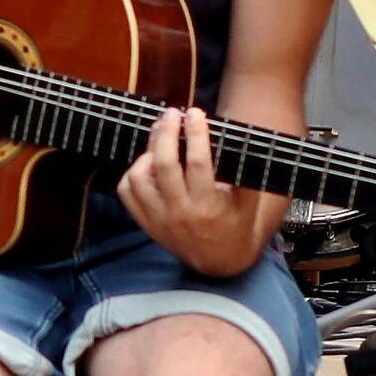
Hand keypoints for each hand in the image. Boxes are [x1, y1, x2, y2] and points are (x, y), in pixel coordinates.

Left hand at [116, 105, 263, 279]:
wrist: (221, 262)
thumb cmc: (237, 223)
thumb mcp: (248, 198)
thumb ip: (242, 170)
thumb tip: (234, 134)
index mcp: (207, 207)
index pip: (197, 162)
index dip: (195, 133)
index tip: (196, 114)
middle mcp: (180, 213)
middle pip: (164, 164)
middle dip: (166, 132)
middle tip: (173, 114)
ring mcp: (158, 219)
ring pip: (139, 177)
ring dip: (148, 152)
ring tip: (161, 137)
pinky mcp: (146, 223)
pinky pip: (127, 192)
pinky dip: (133, 172)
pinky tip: (147, 161)